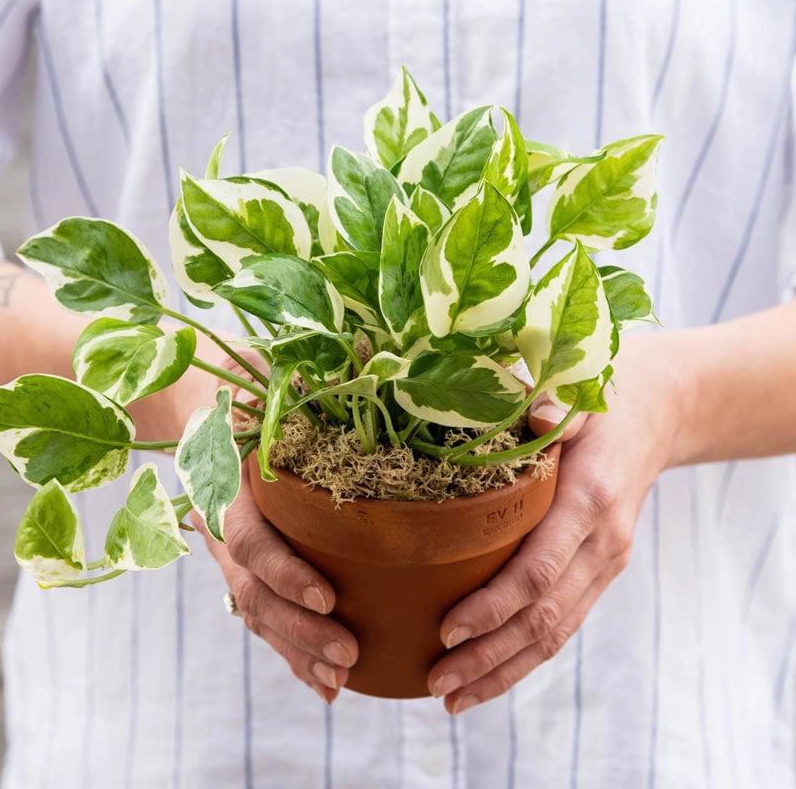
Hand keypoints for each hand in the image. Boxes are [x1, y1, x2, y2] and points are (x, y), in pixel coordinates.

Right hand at [192, 351, 358, 702]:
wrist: (190, 400)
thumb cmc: (236, 378)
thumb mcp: (260, 370)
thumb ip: (298, 377)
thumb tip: (368, 358)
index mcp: (223, 480)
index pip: (248, 537)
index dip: (284, 570)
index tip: (329, 595)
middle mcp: (219, 520)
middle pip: (252, 589)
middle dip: (298, 627)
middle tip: (349, 653)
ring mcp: (226, 546)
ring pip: (255, 610)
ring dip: (295, 647)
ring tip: (341, 678)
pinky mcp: (240, 560)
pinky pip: (260, 611)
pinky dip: (288, 648)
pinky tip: (322, 680)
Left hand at [427, 334, 684, 712]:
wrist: (656, 414)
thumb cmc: (600, 401)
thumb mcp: (577, 393)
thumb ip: (558, 408)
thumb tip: (535, 416)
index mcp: (588, 501)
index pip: (538, 571)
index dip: (493, 606)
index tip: (446, 631)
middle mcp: (601, 543)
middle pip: (543, 618)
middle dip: (488, 656)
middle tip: (435, 682)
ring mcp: (605, 563)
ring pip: (555, 634)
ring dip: (504, 670)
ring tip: (451, 698)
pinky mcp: (599, 571)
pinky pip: (564, 625)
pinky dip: (526, 657)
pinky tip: (490, 675)